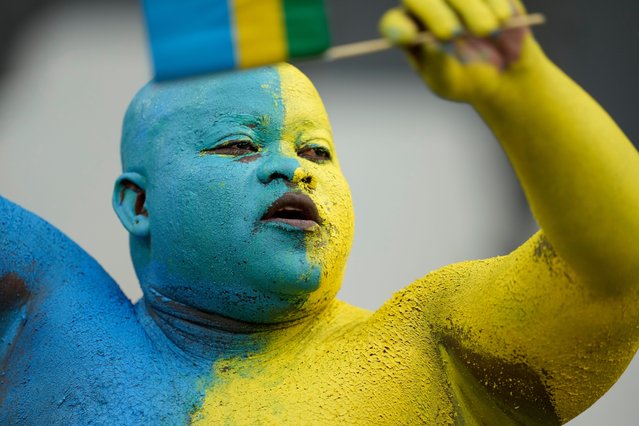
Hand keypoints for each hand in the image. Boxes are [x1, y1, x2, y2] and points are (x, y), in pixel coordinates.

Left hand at [380, 0, 547, 103]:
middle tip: (453, 34)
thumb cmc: (468, 82)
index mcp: (411, 33)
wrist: (506, 76)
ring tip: (488, 32)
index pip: (393, 23)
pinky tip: (502, 19)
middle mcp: (428, 9)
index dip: (398, 28)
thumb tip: (430, 44)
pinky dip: (493, 1)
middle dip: (435, 14)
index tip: (409, 38)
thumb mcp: (449, 83)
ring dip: (471, 9)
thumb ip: (437, 67)